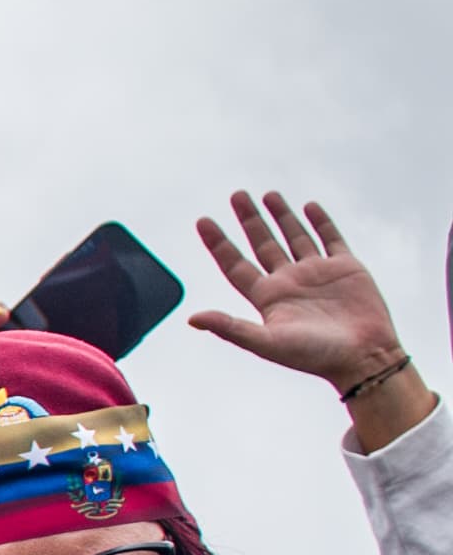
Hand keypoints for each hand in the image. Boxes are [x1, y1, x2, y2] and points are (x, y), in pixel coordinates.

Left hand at [191, 192, 428, 452]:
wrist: (363, 359)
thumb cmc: (314, 356)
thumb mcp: (267, 343)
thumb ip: (230, 328)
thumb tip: (192, 318)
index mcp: (267, 298)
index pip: (235, 264)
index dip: (218, 243)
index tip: (203, 220)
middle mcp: (289, 282)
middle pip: (263, 244)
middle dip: (250, 220)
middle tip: (237, 195)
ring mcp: (317, 273)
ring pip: (295, 237)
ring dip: (282, 216)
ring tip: (268, 195)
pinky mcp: (347, 269)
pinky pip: (331, 239)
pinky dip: (321, 222)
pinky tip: (309, 206)